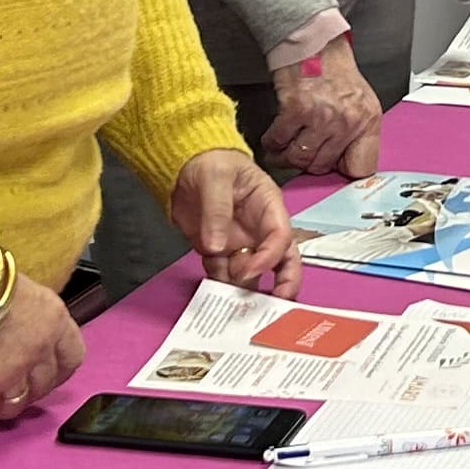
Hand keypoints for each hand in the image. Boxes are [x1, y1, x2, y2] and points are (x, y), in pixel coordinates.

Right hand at [0, 276, 86, 432]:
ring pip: (16, 405)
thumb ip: (26, 312)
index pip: (72, 355)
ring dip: (0, 408)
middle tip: (10, 391)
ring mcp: (14, 370)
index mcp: (53, 318)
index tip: (48, 376)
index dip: (59, 371)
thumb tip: (13, 325)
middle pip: (43, 384)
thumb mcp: (18, 286)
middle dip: (29, 391)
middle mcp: (40, 347)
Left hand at [169, 148, 300, 297]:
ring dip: (246, 290)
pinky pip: (223, 275)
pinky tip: (213, 294)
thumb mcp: (216, 176)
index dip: (269, 258)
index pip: (281, 237)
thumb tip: (217, 245)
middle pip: (283, 262)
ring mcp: (241, 244)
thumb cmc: (211, 162)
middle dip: (284, 284)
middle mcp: (260, 230)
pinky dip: (219, 286)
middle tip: (276, 305)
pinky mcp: (220, 252)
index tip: (248, 270)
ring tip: (234, 304)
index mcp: (269, 207)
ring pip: (253, 275)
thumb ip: (217, 209)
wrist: (184, 168)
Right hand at [258, 37, 387, 177]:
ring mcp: (322, 116)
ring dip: (286, 156)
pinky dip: (272, 142)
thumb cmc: (334, 69)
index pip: (362, 167)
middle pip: (323, 166)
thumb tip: (345, 164)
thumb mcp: (360, 101)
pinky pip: (279, 141)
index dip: (343, 172)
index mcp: (367, 120)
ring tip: (283, 149)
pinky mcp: (296, 109)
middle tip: (300, 153)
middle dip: (308, 163)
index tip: (332, 170)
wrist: (314, 41)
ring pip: (299, 158)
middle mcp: (347, 121)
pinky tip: (275, 136)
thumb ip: (356, 133)